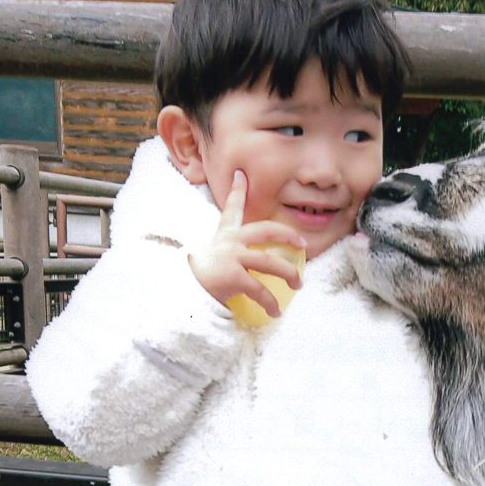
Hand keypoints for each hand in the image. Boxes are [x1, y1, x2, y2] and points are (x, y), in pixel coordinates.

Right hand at [188, 170, 304, 315]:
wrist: (182, 295)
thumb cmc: (198, 278)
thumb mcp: (211, 258)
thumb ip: (228, 255)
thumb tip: (248, 262)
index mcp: (225, 236)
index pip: (232, 208)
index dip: (238, 190)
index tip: (242, 174)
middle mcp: (229, 242)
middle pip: (265, 231)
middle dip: (287, 234)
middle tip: (302, 244)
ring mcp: (232, 258)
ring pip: (270, 263)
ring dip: (289, 274)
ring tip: (298, 284)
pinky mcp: (232, 276)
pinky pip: (260, 290)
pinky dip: (271, 303)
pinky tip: (276, 311)